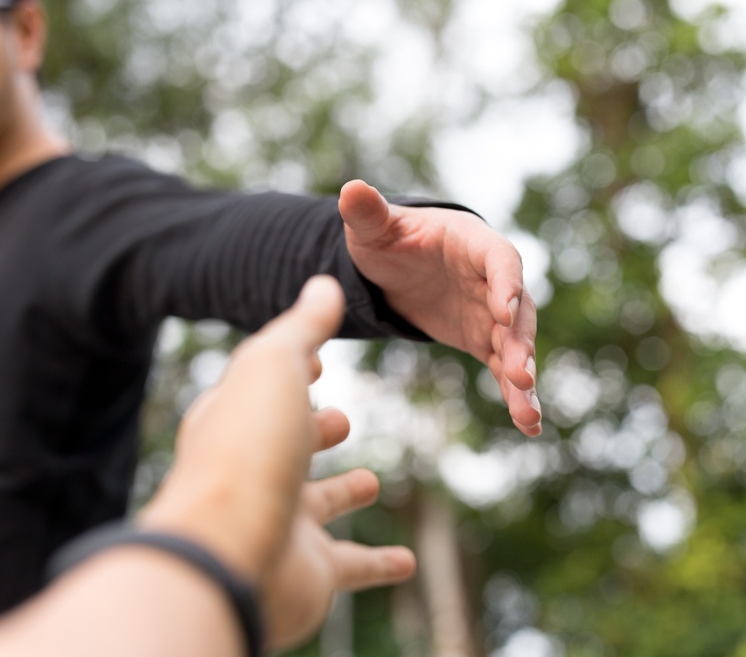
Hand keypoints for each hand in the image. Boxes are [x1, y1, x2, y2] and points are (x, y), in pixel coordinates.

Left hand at [140, 276, 415, 649]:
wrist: (230, 556)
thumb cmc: (247, 450)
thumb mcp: (275, 366)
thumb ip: (302, 328)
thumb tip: (321, 283)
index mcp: (236, 419)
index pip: (264, 385)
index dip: (291, 369)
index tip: (319, 362)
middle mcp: (253, 471)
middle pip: (286, 444)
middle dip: (314, 429)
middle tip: (341, 421)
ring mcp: (281, 521)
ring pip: (318, 503)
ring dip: (343, 492)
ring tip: (370, 481)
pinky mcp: (309, 568)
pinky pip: (353, 563)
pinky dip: (381, 562)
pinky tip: (407, 562)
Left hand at [339, 179, 541, 435]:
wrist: (396, 267)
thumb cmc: (388, 238)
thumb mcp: (373, 228)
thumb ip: (368, 213)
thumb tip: (351, 188)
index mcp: (474, 243)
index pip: (499, 260)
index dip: (505, 283)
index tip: (505, 309)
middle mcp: (493, 279)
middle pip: (517, 310)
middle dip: (520, 342)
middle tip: (522, 373)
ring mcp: (492, 314)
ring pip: (515, 346)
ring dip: (524, 378)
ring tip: (529, 415)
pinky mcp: (484, 341)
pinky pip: (504, 369)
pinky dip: (517, 396)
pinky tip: (529, 426)